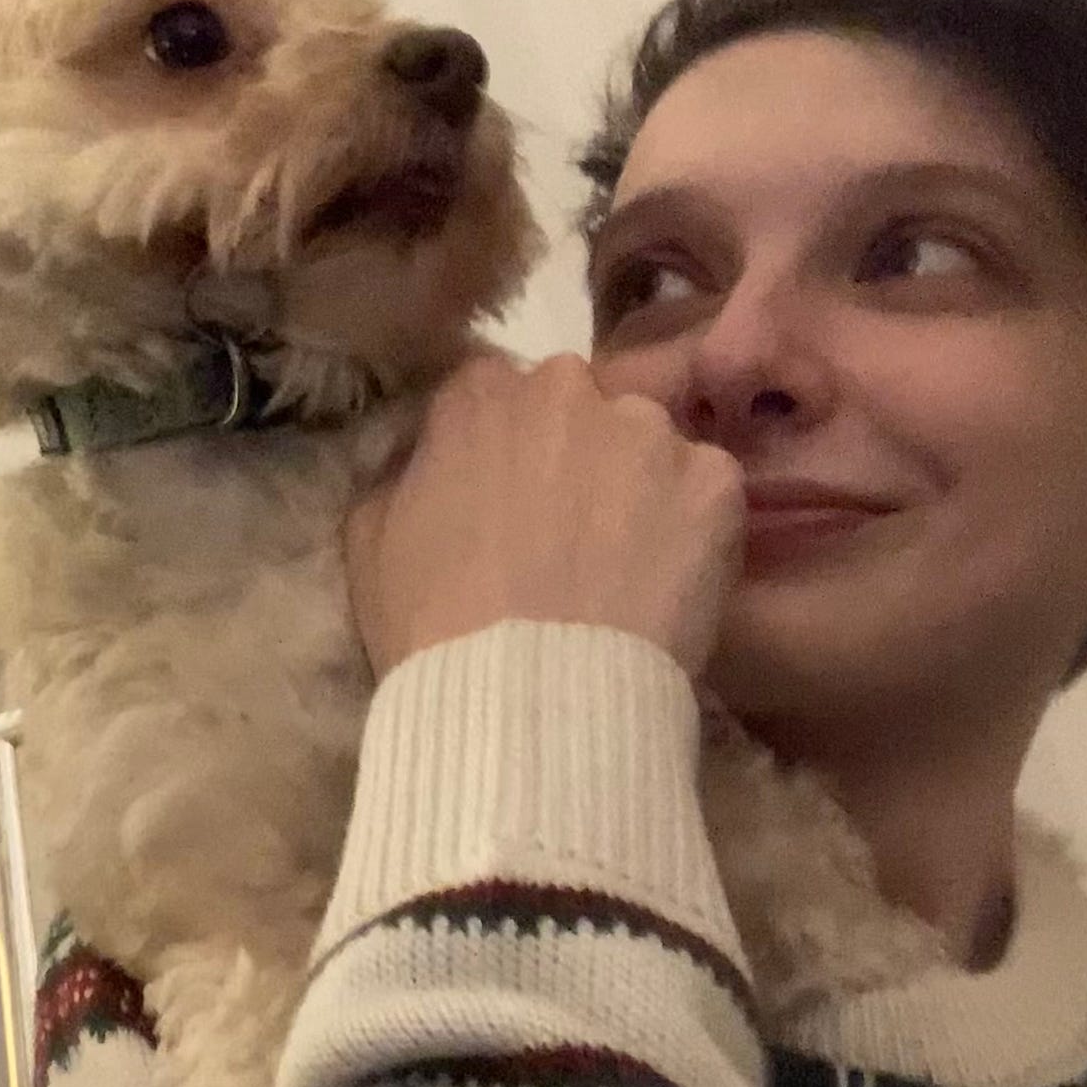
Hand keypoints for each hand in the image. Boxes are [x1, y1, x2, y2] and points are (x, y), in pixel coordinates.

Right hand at [346, 353, 744, 679]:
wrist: (528, 698)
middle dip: (579, 459)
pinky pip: (709, 493)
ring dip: (641, 490)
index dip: (507, 454)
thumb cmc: (432, 625)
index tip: (512, 505)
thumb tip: (428, 461)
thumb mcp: (372, 538)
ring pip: (650, 448)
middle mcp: (568, 387)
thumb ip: (403, 473)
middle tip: (572, 540)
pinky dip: (696, 531)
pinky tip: (671, 586)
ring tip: (628, 570)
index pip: (498, 397)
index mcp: (479, 392)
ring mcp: (648, 431)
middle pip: (581, 409)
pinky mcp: (714, 481)